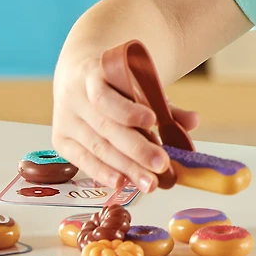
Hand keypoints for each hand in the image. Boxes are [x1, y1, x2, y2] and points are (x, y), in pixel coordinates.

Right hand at [52, 49, 199, 193]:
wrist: (79, 73)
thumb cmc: (116, 80)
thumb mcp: (138, 82)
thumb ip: (164, 104)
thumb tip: (193, 121)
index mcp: (92, 73)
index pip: (107, 96)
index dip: (128, 110)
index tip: (153, 120)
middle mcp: (74, 96)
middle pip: (106, 127)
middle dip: (136, 149)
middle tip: (162, 165)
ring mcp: (66, 119)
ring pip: (97, 148)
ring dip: (125, 168)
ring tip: (150, 182)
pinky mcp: (61, 139)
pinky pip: (82, 160)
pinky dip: (102, 173)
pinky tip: (122, 182)